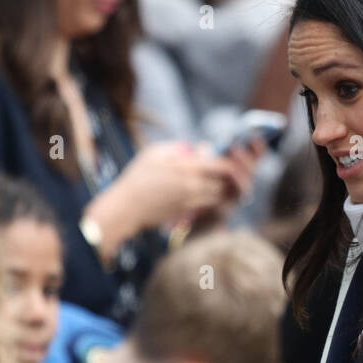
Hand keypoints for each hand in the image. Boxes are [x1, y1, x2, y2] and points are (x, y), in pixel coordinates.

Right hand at [91, 139, 263, 250]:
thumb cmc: (136, 177)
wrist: (126, 208)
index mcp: (187, 167)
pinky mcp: (188, 213)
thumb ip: (178, 148)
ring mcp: (192, 201)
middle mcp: (193, 186)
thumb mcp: (154, 153)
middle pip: (226, 183)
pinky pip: (210, 206)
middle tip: (235, 174)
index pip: (222, 165)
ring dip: (226, 191)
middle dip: (234, 179)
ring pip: (221, 197)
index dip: (233, 163)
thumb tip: (197, 148)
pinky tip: (211, 194)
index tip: (233, 160)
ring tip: (225, 184)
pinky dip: (214, 201)